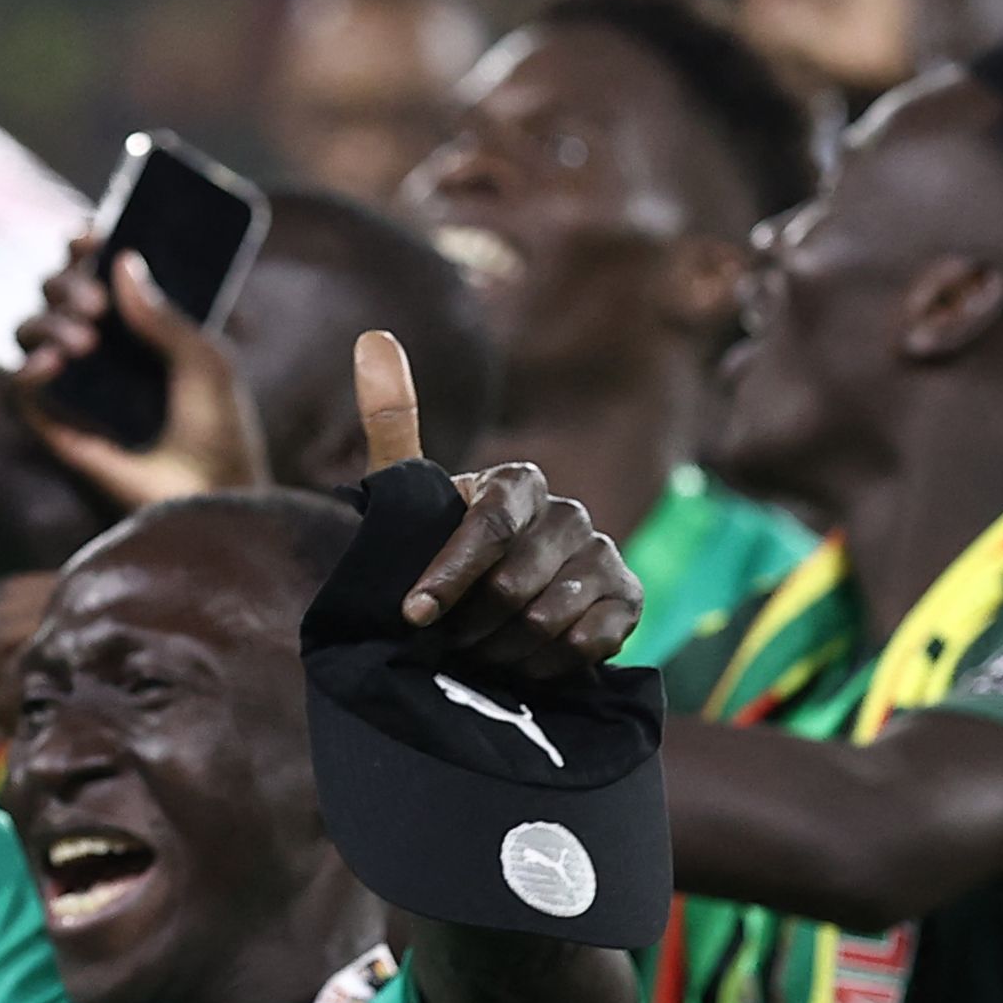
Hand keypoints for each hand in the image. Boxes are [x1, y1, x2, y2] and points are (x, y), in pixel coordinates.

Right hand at [12, 235, 264, 507]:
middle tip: (97, 306)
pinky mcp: (55, 426)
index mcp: (138, 323)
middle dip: (66, 285)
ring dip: (47, 322)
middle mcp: (100, 348)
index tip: (90, 234)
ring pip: (29, 329)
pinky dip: (24, 370)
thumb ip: (165, 316)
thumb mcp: (206, 362)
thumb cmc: (220, 429)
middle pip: (56, 292)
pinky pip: (18, 388)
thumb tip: (122, 261)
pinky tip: (51, 366)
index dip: (86, 247)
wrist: (212, 497)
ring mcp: (75, 385)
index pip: (97, 271)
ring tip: (85, 343)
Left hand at [355, 331, 643, 680]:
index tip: (413, 613)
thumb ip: (392, 423)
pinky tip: (523, 664)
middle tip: (446, 642)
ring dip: (501, 649)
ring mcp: (603, 555)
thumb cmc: (441, 555)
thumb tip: (374, 338)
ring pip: (547, 618)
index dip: (451, 572)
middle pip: (515, 582)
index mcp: (517, 484)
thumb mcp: (407, 496)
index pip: (490, 523)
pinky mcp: (629, 600)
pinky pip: (586, 642)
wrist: (490, 624)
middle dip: (470, 624)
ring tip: (479, 653)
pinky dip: (545, 664)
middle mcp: (568, 513)